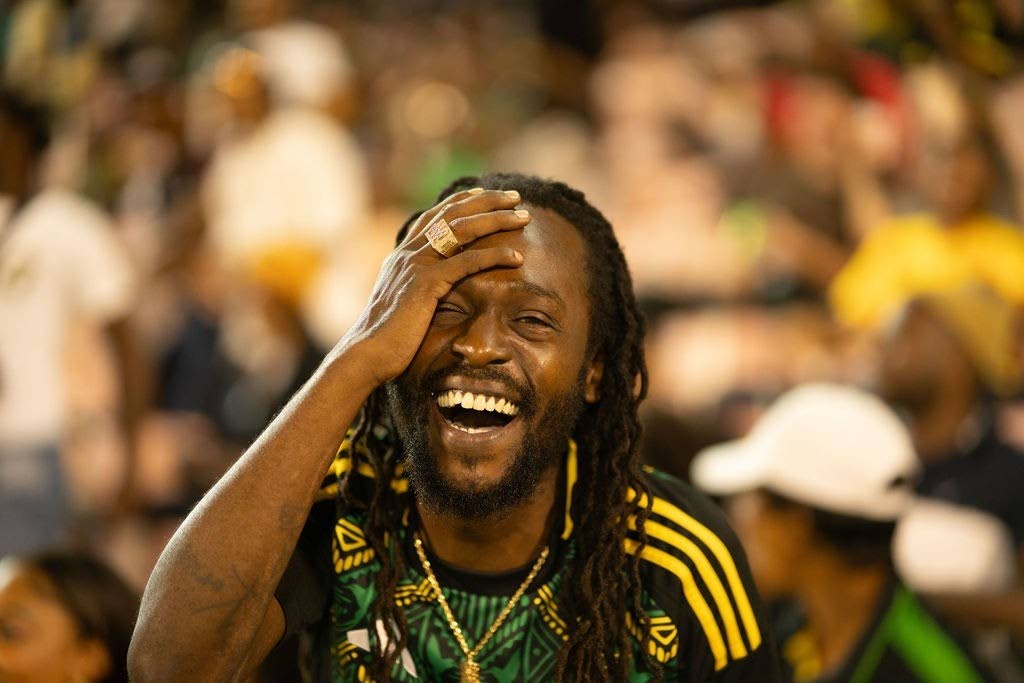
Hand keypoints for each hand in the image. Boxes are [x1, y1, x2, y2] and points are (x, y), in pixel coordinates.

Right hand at [337, 188, 528, 385]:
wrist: (367, 354)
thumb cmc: (387, 339)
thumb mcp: (403, 305)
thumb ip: (417, 289)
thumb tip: (432, 291)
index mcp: (402, 255)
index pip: (435, 215)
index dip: (462, 201)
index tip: (486, 193)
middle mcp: (408, 253)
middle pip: (452, 213)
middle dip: (487, 201)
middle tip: (515, 196)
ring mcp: (415, 264)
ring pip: (462, 229)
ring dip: (496, 219)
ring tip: (523, 216)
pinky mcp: (425, 283)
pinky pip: (466, 262)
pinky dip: (494, 255)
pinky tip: (516, 256)